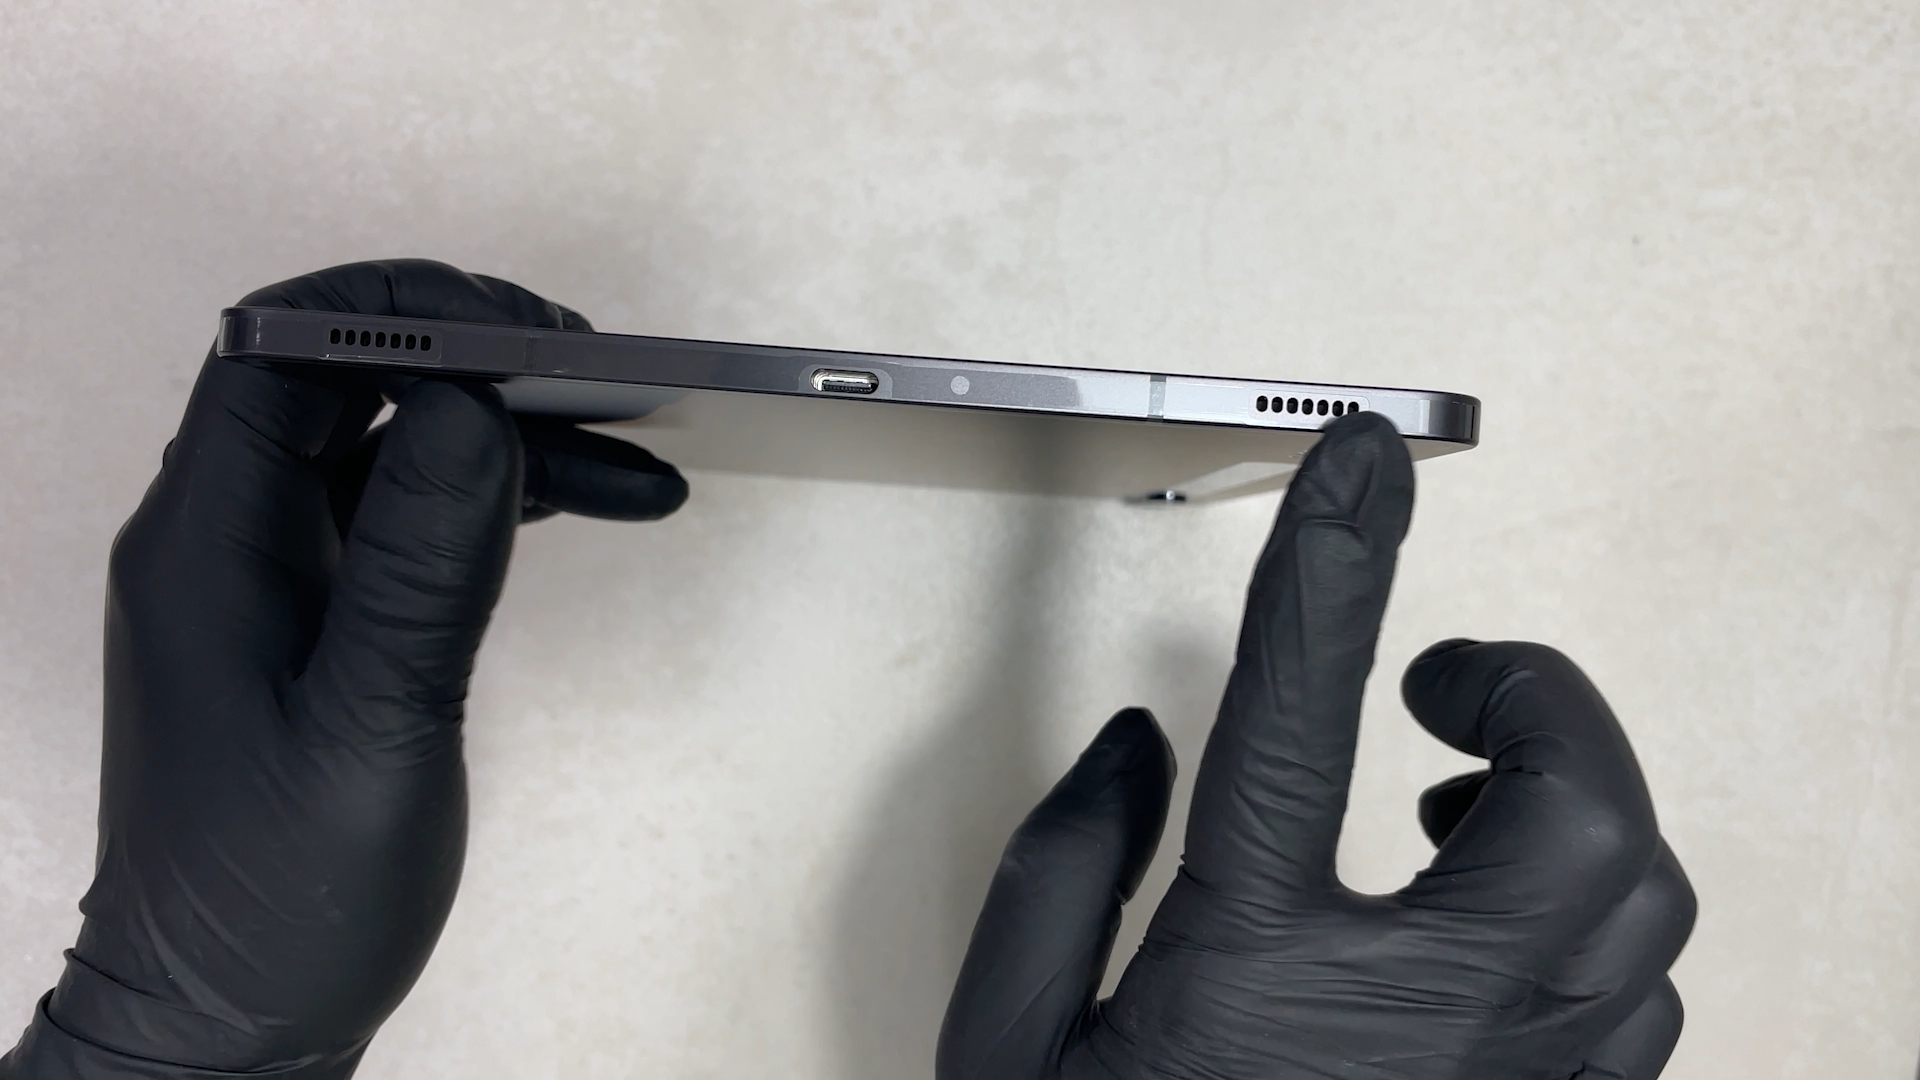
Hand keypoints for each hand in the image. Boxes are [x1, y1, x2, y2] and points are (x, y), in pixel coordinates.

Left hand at [1, 261, 685, 1078]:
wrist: (229, 1021)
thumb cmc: (282, 891)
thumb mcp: (369, 726)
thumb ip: (420, 563)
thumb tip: (472, 406)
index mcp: (208, 538)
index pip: (285, 349)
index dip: (406, 313)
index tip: (532, 334)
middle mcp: (229, 535)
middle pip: (349, 384)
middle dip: (477, 360)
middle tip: (606, 378)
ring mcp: (276, 578)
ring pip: (397, 452)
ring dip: (513, 439)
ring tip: (640, 456)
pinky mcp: (324, 622)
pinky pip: (414, 523)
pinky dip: (504, 506)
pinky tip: (601, 510)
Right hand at [939, 413, 1695, 1079]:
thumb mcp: (1001, 1051)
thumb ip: (1058, 871)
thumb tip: (1139, 748)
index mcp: (1250, 978)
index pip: (1298, 711)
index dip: (1331, 564)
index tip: (1356, 462)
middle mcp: (1407, 1033)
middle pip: (1578, 811)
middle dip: (1544, 701)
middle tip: (1460, 679)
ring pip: (1642, 913)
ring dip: (1581, 816)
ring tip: (1481, 801)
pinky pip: (1639, 1010)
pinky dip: (1599, 929)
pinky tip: (1511, 929)